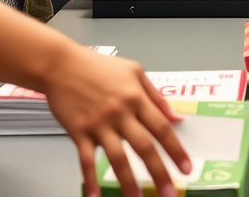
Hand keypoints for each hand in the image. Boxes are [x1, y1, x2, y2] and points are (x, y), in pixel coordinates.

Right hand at [41, 47, 191, 196]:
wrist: (62, 65)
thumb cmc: (98, 66)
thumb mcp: (134, 71)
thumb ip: (155, 95)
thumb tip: (176, 116)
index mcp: (136, 97)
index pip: (161, 127)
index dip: (176, 150)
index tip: (186, 168)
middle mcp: (120, 112)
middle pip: (144, 147)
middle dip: (159, 173)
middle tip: (170, 194)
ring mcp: (99, 124)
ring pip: (118, 159)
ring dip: (129, 183)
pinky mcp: (79, 132)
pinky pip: (86, 161)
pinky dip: (91, 180)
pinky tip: (95, 196)